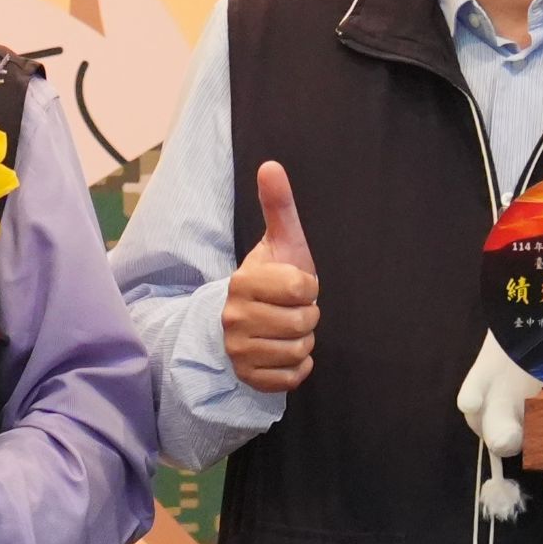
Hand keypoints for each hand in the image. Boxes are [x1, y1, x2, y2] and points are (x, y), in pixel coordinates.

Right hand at [224, 159, 319, 393]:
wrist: (249, 319)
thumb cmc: (274, 278)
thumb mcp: (281, 242)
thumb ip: (279, 205)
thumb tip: (271, 165)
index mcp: (243, 281)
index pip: (303, 288)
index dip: (308, 288)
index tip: (294, 286)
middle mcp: (233, 317)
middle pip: (304, 323)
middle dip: (308, 317)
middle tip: (291, 310)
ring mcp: (237, 349)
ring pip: (299, 350)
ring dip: (302, 342)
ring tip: (286, 330)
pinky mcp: (247, 376)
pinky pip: (291, 378)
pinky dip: (296, 368)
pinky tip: (283, 352)